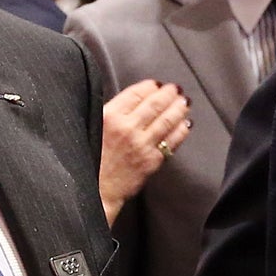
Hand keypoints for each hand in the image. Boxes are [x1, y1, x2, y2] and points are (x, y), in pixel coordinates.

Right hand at [100, 80, 191, 224]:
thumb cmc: (89, 159)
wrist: (94, 191)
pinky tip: (186, 123)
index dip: (150, 86)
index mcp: (109, 116)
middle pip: (154, 104)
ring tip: (185, 102)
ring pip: (166, 120)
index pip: (136, 93)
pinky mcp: (151, 160)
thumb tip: (132, 98)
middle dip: (169, 94)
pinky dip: (181, 130)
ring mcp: (141, 144)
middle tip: (176, 89)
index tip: (157, 84)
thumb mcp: (92, 126)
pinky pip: (171, 141)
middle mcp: (127, 128)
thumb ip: (111, 112)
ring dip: (178, 108)